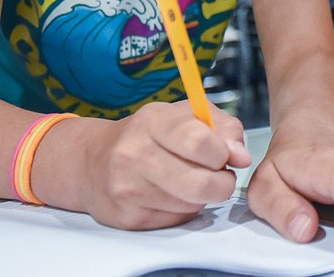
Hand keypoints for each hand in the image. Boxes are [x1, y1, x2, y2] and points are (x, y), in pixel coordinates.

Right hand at [78, 101, 250, 229]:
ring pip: (192, 204)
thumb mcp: (189, 114)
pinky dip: (184, 208)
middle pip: (200, 184)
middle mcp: (134, 154)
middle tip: (220, 175)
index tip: (226, 155)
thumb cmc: (151, 134)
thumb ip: (224, 128)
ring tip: (191, 179)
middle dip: (223, 183)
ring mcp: (127, 188)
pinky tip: (171, 193)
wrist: (92, 160)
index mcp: (153, 121)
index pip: (200, 142)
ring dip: (203, 195)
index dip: (224, 153)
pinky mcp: (127, 217)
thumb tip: (241, 157)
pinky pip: (176, 218)